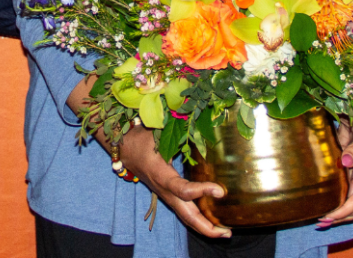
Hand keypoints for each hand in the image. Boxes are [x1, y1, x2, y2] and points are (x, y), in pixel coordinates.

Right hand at [118, 124, 231, 239]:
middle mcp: (165, 191)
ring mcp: (167, 196)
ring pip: (186, 217)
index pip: (183, 189)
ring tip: (226, 232)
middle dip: (206, 227)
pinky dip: (199, 219)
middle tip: (227, 233)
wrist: (125, 150)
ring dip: (205, 227)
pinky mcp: (170, 195)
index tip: (220, 190)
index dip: (201, 191)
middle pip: (186, 215)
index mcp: (162, 175)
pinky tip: (215, 221)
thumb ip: (177, 129)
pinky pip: (185, 211)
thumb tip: (199, 120)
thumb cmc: (142, 139)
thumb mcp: (157, 132)